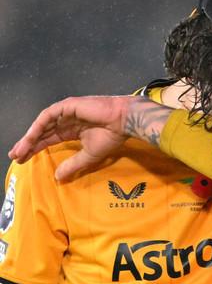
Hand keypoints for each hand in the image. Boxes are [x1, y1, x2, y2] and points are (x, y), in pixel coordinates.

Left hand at [8, 96, 171, 180]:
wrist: (123, 121)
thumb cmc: (111, 136)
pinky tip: (30, 138)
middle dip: (28, 144)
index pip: (50, 139)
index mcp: (73, 130)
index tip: (23, 160)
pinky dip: (38, 127)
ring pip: (42, 125)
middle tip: (15, 156)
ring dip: (30, 137)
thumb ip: (73, 165)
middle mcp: (67, 120)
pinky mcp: (67, 105)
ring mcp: (66, 111)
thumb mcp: (89, 155)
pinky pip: (48, 116)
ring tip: (19, 150)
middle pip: (43, 132)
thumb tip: (58, 178)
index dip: (36, 149)